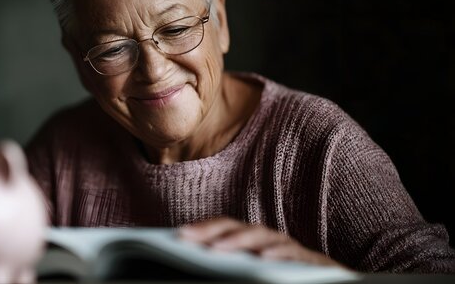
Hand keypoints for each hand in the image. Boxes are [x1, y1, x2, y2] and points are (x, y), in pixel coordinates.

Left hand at [178, 217, 345, 267]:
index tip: (180, 233)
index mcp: (250, 242)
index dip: (203, 228)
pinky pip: (291, 254)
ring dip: (238, 240)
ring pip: (261, 237)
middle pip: (237, 228)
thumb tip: (201, 263)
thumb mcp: (251, 270)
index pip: (224, 228)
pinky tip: (263, 259)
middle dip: (212, 230)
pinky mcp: (309, 260)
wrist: (326, 281)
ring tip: (216, 247)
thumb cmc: (280, 276)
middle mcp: (266, 240)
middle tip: (189, 236)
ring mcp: (286, 248)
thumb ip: (231, 266)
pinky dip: (278, 254)